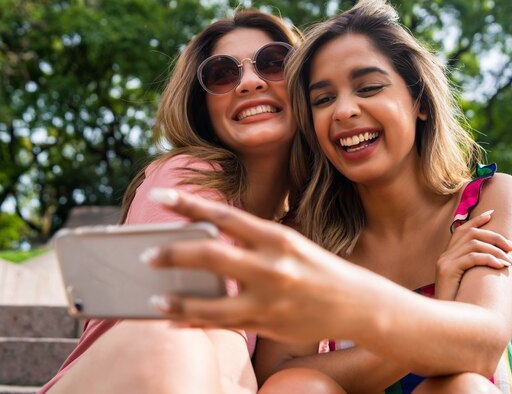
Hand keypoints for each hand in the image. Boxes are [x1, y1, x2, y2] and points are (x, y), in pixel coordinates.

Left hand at [142, 188, 393, 343]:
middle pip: (208, 254)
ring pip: (208, 301)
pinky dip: (195, 323)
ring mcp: (268, 298)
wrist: (357, 303)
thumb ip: (251, 243)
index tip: (160, 195)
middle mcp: (270, 265)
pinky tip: (176, 322)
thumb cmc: (318, 269)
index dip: (188, 204)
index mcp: (276, 237)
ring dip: (176, 302)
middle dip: (171, 253)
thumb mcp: (289, 245)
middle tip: (144, 255)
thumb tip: (207, 242)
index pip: (224, 214)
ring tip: (154, 300)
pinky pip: (221, 325)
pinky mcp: (267, 324)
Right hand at [435, 210, 511, 300]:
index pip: (463, 229)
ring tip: (511, 262)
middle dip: (495, 238)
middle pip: (472, 233)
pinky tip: (500, 266)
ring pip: (474, 244)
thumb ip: (475, 267)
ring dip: (497, 251)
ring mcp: (445, 261)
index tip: (492, 214)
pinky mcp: (447, 270)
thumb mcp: (467, 281)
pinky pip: (472, 258)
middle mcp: (445, 255)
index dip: (477, 220)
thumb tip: (498, 257)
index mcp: (448, 255)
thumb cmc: (460, 302)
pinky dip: (489, 259)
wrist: (447, 317)